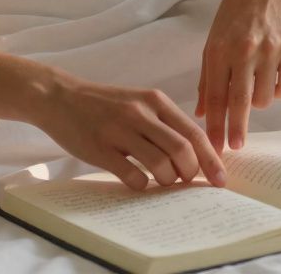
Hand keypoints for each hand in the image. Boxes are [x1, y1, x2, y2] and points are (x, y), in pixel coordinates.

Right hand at [33, 73, 227, 191]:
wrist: (59, 96)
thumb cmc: (104, 104)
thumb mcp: (139, 102)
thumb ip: (164, 122)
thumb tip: (195, 154)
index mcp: (155, 101)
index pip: (194, 133)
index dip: (211, 159)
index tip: (221, 179)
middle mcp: (140, 113)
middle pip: (182, 150)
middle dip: (191, 174)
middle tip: (186, 182)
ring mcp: (119, 130)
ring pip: (161, 164)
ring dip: (167, 181)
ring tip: (161, 181)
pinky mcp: (100, 148)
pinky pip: (132, 175)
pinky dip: (142, 185)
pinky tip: (137, 182)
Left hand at [195, 0, 280, 154]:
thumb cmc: (234, 16)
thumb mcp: (213, 42)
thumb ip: (206, 79)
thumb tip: (202, 114)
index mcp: (219, 49)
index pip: (214, 96)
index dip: (215, 125)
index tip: (214, 147)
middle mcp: (244, 50)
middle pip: (239, 102)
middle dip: (235, 129)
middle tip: (235, 147)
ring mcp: (271, 50)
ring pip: (265, 98)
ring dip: (258, 101)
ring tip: (255, 84)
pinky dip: (278, 91)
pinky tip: (272, 77)